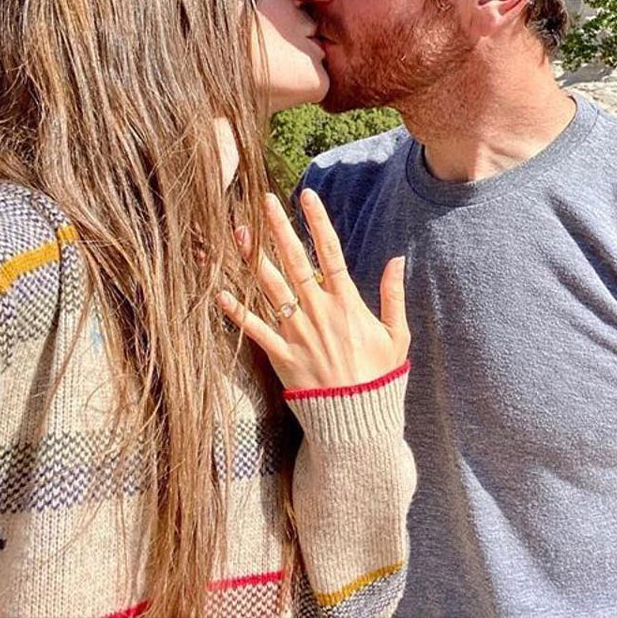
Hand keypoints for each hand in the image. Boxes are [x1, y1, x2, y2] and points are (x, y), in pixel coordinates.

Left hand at [217, 189, 409, 390]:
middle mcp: (318, 311)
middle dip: (277, 228)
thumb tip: (396, 259)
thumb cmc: (379, 377)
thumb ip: (393, 294)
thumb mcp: (397, 335)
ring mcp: (297, 332)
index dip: (318, 221)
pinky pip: (254, 329)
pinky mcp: (280, 355)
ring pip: (270, 287)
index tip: (306, 195)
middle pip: (294, 260)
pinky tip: (219, 291)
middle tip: (262, 201)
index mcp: (346, 303)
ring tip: (238, 231)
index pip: (331, 251)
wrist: (357, 422)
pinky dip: (236, 311)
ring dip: (252, 257)